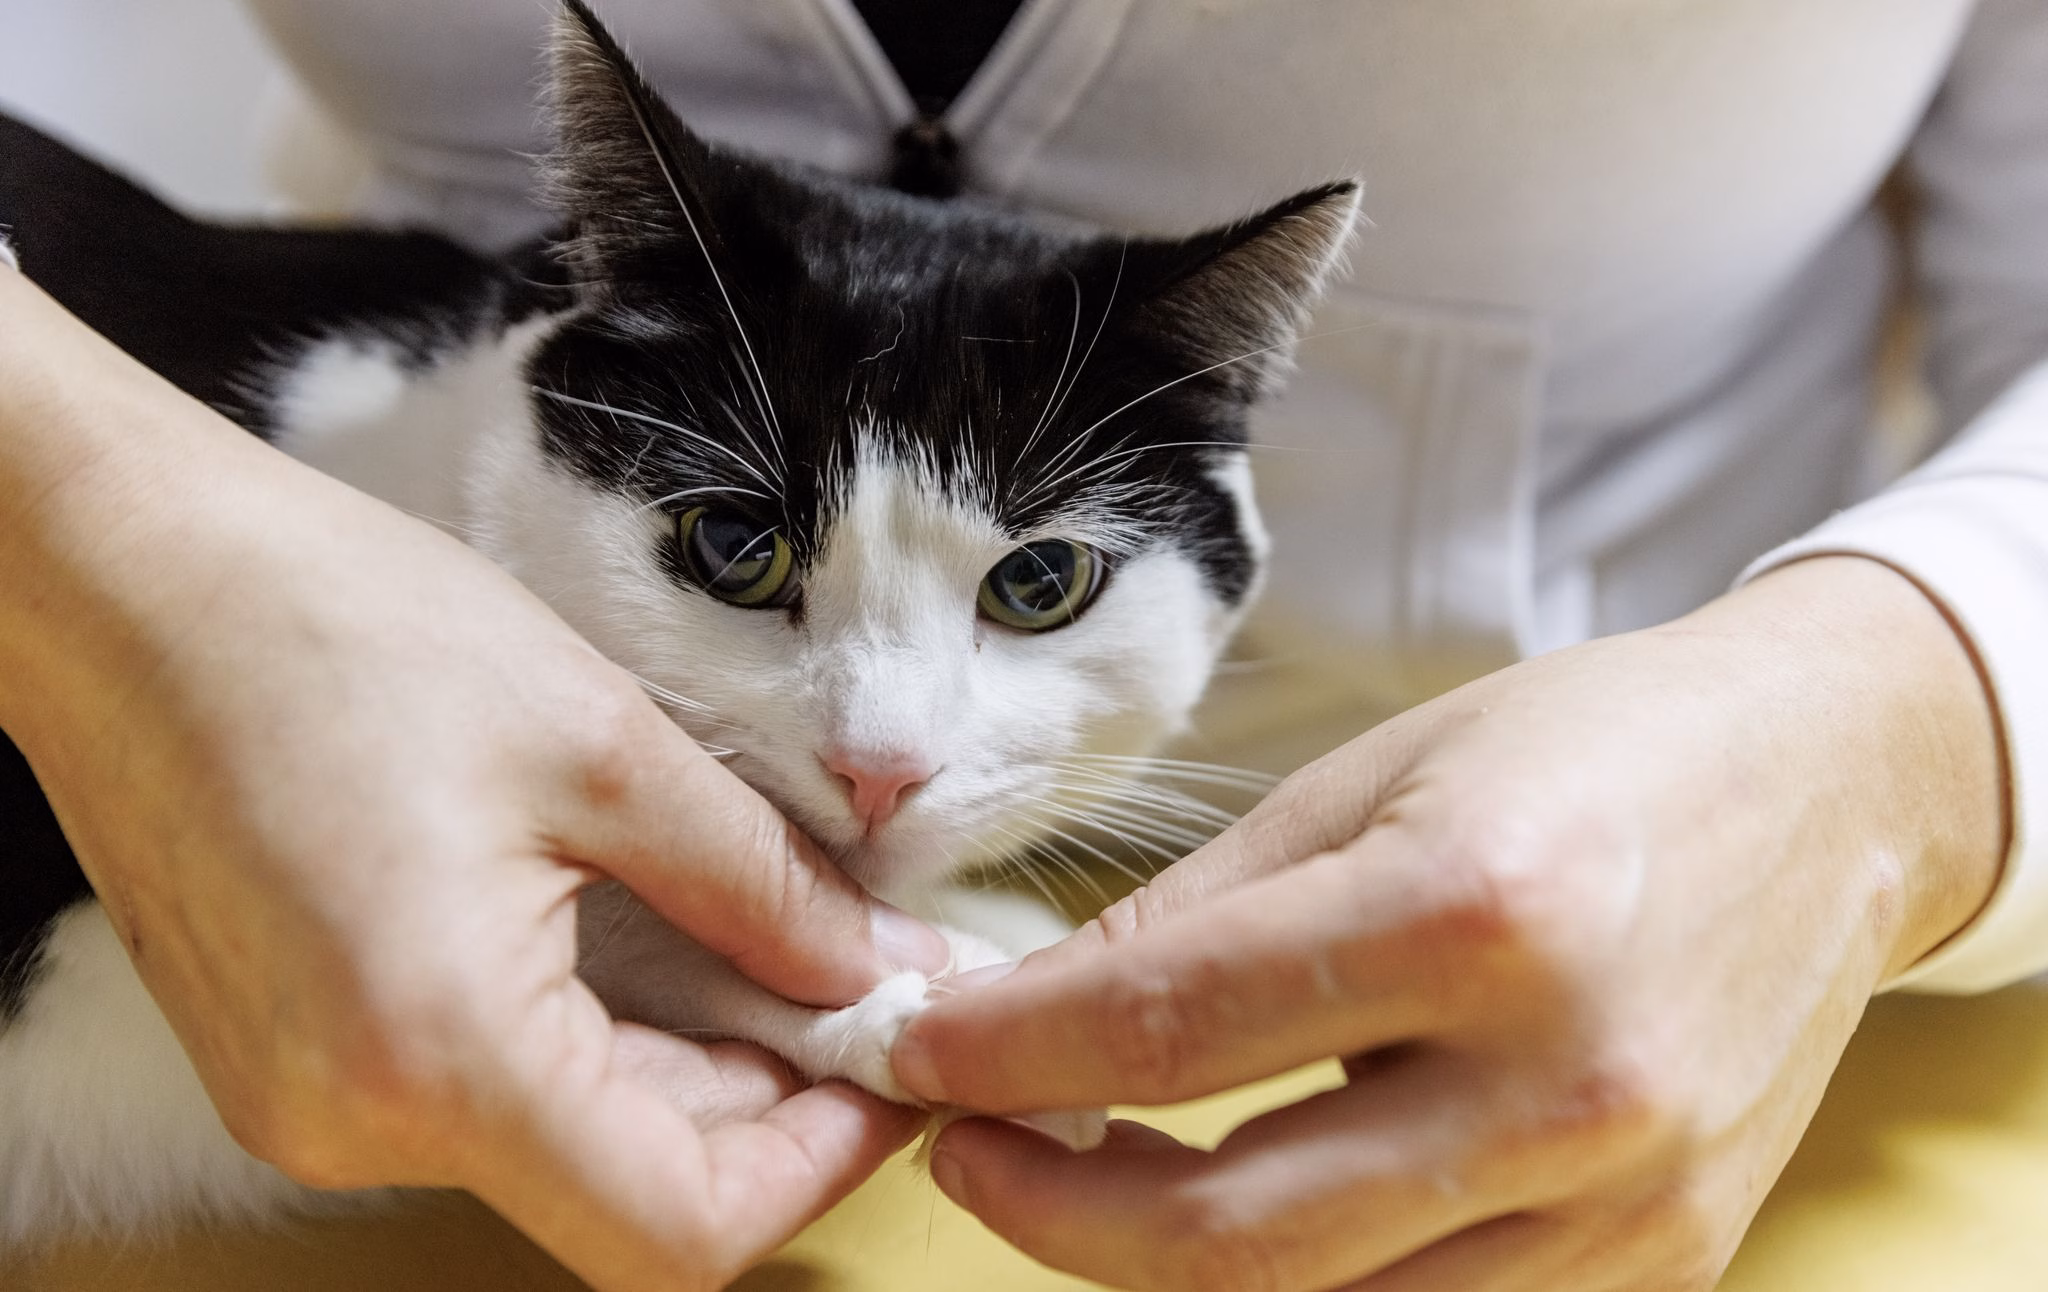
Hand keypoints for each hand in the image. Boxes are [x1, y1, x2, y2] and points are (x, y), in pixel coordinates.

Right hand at [0, 272, 945, 1289]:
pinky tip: (643, 938)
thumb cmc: (337, 630)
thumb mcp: (603, 746)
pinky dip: (587, 1044)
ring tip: (760, 941)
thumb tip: (878, 969)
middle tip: (853, 976)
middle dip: (767, 1098)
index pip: (676, 1234)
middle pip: (624, 1192)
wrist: (126, 580)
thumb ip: (764, 889)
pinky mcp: (291, 1061)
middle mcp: (353, 1124)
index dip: (819, 1165)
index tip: (890, 1064)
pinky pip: (480, 1099)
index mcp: (438, 1056)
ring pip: (558, 1148)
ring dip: (682, 1068)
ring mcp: (307, 1104)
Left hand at [891, 557, 2003, 1289]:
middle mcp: (1565, 1080)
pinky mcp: (1663, 1260)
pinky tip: (1251, 1188)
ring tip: (1090, 1169)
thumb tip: (1037, 1010)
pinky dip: (1311, 1271)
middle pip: (1236, 1234)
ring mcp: (1626, 1198)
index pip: (1171, 1029)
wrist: (1828, 791)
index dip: (1007, 1055)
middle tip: (969, 1143)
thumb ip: (1201, 913)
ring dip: (1168, 1255)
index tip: (912, 1052)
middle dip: (1057, 1212)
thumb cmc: (1588, 748)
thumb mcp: (1371, 778)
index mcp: (1478, 911)